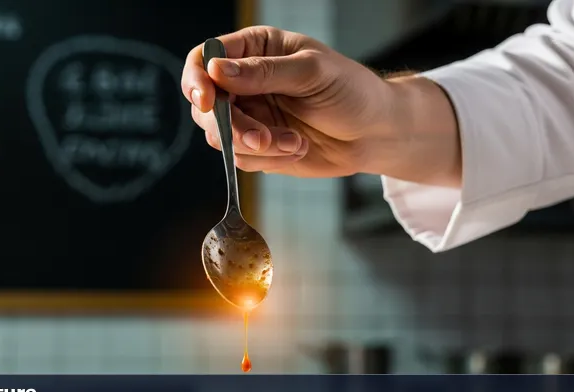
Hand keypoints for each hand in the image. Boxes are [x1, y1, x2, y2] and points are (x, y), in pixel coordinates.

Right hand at [181, 26, 460, 184]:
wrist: (375, 133)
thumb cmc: (351, 90)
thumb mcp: (312, 72)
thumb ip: (264, 72)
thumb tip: (216, 70)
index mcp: (255, 50)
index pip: (205, 58)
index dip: (198, 80)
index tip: (208, 101)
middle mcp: (245, 82)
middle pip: (206, 105)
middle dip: (233, 127)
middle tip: (263, 139)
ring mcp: (249, 117)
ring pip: (221, 138)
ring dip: (257, 146)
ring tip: (294, 142)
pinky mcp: (257, 147)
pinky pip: (242, 159)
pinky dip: (269, 159)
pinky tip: (297, 148)